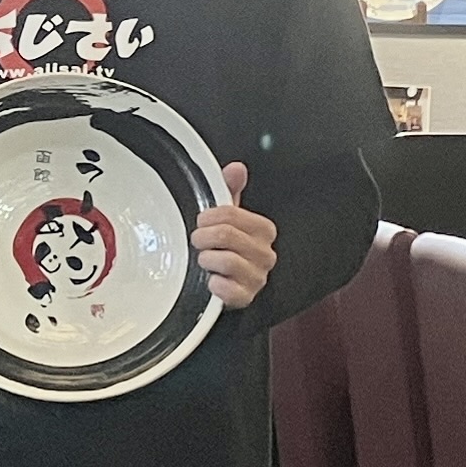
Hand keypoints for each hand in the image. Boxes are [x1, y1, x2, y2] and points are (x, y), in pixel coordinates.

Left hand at [193, 160, 277, 309]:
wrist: (226, 284)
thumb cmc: (226, 249)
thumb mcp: (228, 219)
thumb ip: (231, 191)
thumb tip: (236, 168)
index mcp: (264, 230)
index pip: (230, 214)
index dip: (208, 217)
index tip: (202, 222)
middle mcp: (266, 254)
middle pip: (225, 235)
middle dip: (203, 237)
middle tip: (199, 241)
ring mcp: (257, 278)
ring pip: (224, 260)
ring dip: (206, 259)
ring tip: (205, 260)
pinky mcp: (246, 298)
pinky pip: (224, 288)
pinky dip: (212, 283)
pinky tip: (211, 280)